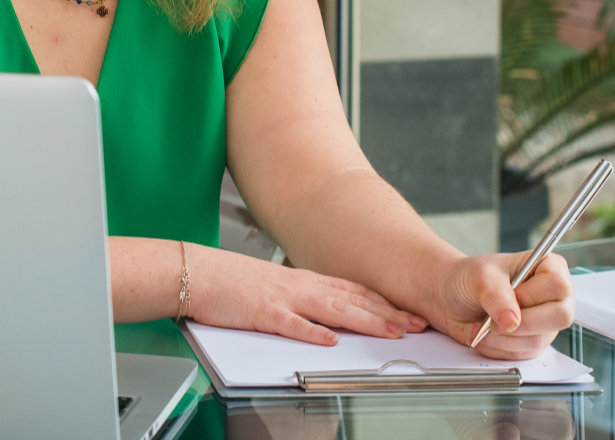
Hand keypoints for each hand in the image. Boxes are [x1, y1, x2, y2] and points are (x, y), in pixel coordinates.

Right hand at [189, 245, 426, 345]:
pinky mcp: (262, 312)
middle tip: (416, 324)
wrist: (198, 272)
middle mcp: (300, 286)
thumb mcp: (277, 287)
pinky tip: (331, 340)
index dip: (384, 303)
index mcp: (305, 281)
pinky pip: (291, 323)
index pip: (354, 291)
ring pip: (332, 309)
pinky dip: (312, 332)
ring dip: (365, 321)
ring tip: (391, 332)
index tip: (408, 314)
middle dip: (388, 313)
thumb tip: (329, 318)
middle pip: (352, 300)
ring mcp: (283, 298)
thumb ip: (304, 300)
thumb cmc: (233, 283)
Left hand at [427, 252, 574, 360]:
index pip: (558, 286)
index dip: (532, 296)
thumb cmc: (470, 277)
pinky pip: (522, 354)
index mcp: (548, 267)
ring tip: (480, 325)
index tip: (511, 296)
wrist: (452, 297)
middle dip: (521, 323)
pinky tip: (483, 334)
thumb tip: (513, 321)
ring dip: (502, 338)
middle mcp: (553, 296)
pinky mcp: (533, 342)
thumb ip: (497, 295)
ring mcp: (545, 322)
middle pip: (560, 317)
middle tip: (494, 320)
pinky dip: (497, 348)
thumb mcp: (480, 276)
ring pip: (538, 340)